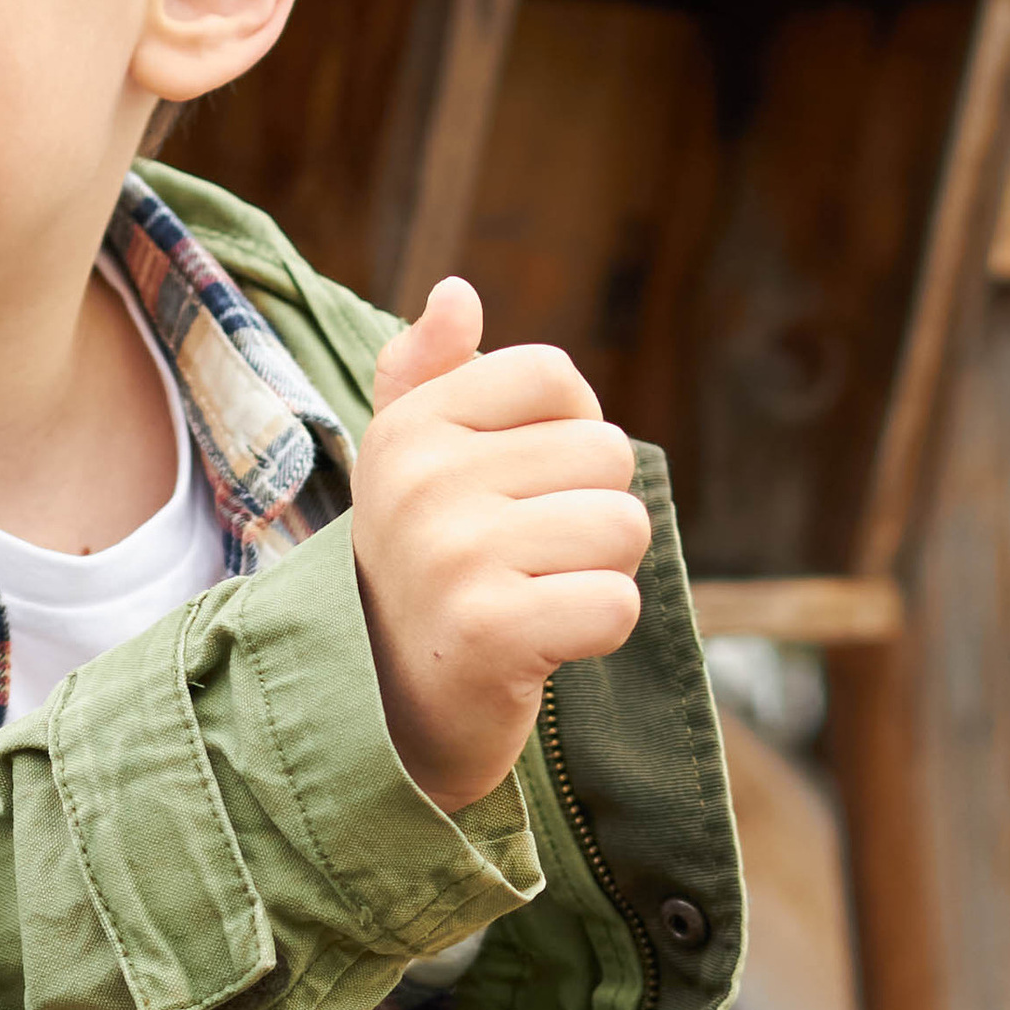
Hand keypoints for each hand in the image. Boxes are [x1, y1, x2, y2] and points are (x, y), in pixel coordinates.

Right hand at [353, 277, 651, 813]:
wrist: (386, 717)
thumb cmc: (417, 576)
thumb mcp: (408, 468)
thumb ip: (429, 376)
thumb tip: (458, 292)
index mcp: (408, 428)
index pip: (556, 377)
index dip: (570, 434)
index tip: (523, 489)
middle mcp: (423, 482)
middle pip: (607, 454)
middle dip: (591, 513)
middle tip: (527, 563)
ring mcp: (453, 556)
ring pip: (623, 527)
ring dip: (600, 574)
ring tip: (536, 599)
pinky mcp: (490, 632)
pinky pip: (617, 603)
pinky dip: (598, 633)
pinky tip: (543, 647)